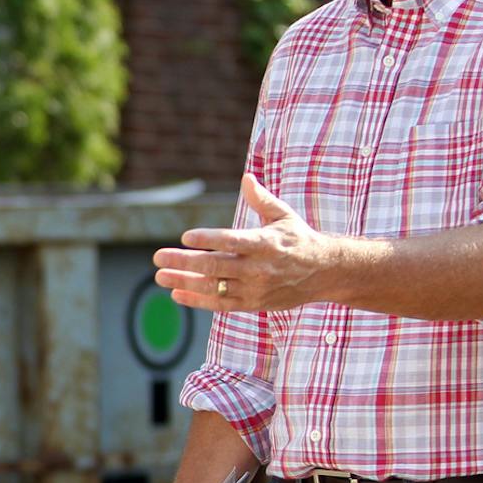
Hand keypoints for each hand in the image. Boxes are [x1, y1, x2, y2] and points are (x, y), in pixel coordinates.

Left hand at [153, 174, 340, 312]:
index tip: (185, 237)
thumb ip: (261, 199)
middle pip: (215, 266)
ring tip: (160, 276)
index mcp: (265, 243)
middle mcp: (259, 268)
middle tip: (157, 257)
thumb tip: (246, 177)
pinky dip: (198, 300)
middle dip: (184, 263)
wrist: (325, 273)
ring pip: (214, 287)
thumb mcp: (284, 215)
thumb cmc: (299, 239)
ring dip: (184, 283)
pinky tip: (177, 294)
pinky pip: (221, 305)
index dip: (208, 239)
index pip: (232, 241)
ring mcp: (255, 288)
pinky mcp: (254, 303)